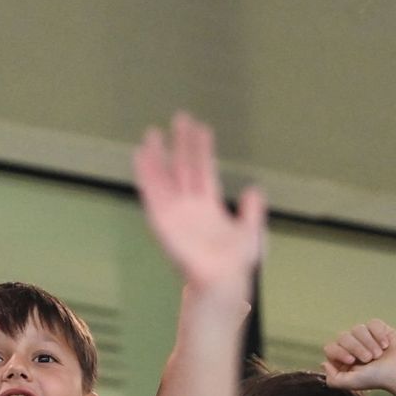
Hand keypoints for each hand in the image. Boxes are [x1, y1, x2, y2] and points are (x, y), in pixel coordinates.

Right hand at [133, 113, 264, 296]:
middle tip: (180, 116)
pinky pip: (151, 194)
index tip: (202, 127)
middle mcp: (189, 205)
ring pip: (164, 178)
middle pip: (183, 167)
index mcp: (209, 205)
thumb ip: (253, 211)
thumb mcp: (252, 232)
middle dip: (181, 143)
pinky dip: (145, 175)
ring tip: (152, 132)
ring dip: (158, 156)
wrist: (221, 279)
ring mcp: (174, 212)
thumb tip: (255, 189)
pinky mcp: (162, 220)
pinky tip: (140, 156)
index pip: (204, 170)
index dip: (202, 149)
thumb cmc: (236, 262)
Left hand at [321, 319, 395, 392]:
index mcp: (342, 359)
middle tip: (369, 359)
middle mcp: (352, 347)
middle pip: (343, 336)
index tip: (352, 361)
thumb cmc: (377, 379)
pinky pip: (372, 323)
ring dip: (369, 343)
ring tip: (379, 354)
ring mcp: (365, 337)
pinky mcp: (379, 329)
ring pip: (358, 329)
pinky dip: (379, 334)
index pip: (330, 348)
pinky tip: (386, 345)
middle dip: (357, 348)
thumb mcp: (350, 383)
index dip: (340, 352)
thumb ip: (332, 379)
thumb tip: (324, 363)